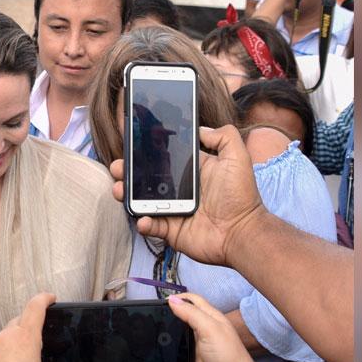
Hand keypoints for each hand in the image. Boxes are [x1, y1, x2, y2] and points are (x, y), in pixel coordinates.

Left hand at [0, 293, 62, 361]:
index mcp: (26, 338)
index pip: (35, 307)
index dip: (44, 299)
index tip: (50, 298)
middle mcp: (7, 336)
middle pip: (20, 320)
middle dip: (30, 323)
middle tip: (40, 333)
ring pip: (7, 334)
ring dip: (17, 340)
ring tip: (26, 356)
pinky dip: (6, 351)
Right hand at [109, 125, 267, 266]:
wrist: (242, 232)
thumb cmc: (241, 196)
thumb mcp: (237, 158)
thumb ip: (223, 136)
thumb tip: (200, 129)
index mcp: (190, 171)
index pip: (162, 159)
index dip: (145, 153)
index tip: (132, 146)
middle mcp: (178, 189)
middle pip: (145, 178)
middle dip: (127, 172)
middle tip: (119, 167)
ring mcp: (171, 210)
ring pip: (141, 201)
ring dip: (126, 194)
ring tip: (120, 189)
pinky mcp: (169, 230)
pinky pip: (150, 225)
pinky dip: (143, 222)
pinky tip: (144, 218)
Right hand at [160, 293, 255, 361]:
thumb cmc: (228, 356)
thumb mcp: (210, 329)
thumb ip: (191, 313)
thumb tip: (172, 299)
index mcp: (211, 321)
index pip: (193, 302)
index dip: (179, 299)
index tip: (160, 302)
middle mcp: (204, 335)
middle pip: (181, 324)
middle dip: (167, 324)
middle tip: (152, 326)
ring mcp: (199, 354)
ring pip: (176, 349)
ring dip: (166, 353)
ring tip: (153, 353)